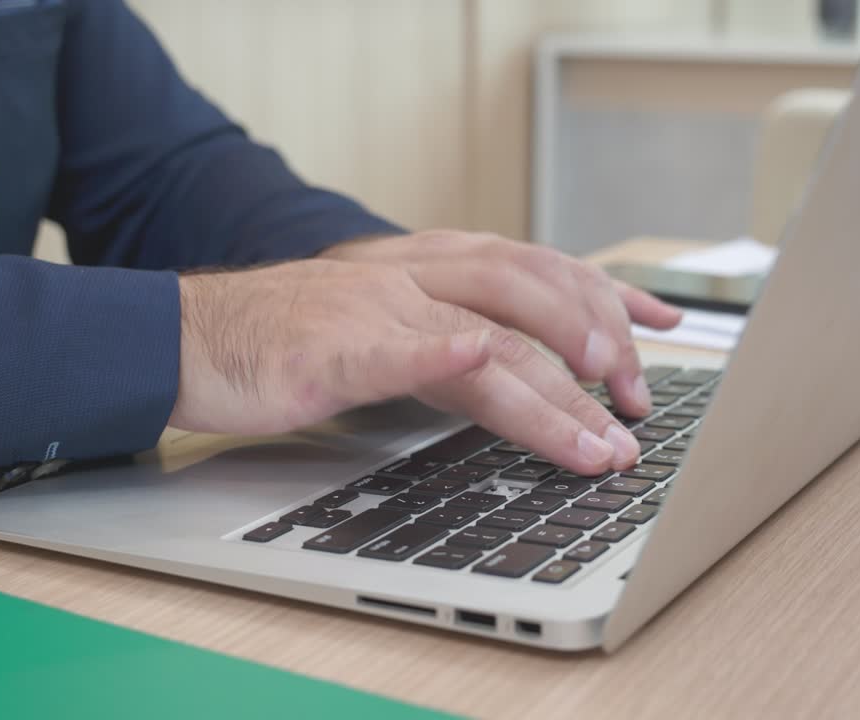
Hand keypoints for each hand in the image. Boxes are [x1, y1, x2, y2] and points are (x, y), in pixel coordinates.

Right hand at [168, 259, 657, 474]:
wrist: (194, 339)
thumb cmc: (295, 341)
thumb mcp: (394, 328)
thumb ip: (459, 342)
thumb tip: (529, 377)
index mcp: (431, 266)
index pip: (542, 268)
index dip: (610, 295)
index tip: (665, 324)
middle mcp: (413, 275)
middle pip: (529, 297)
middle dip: (597, 349)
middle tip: (639, 402)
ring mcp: (373, 309)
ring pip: (482, 337)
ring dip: (549, 389)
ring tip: (598, 432)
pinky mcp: (330, 351)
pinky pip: (392, 349)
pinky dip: (437, 354)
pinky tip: (473, 359)